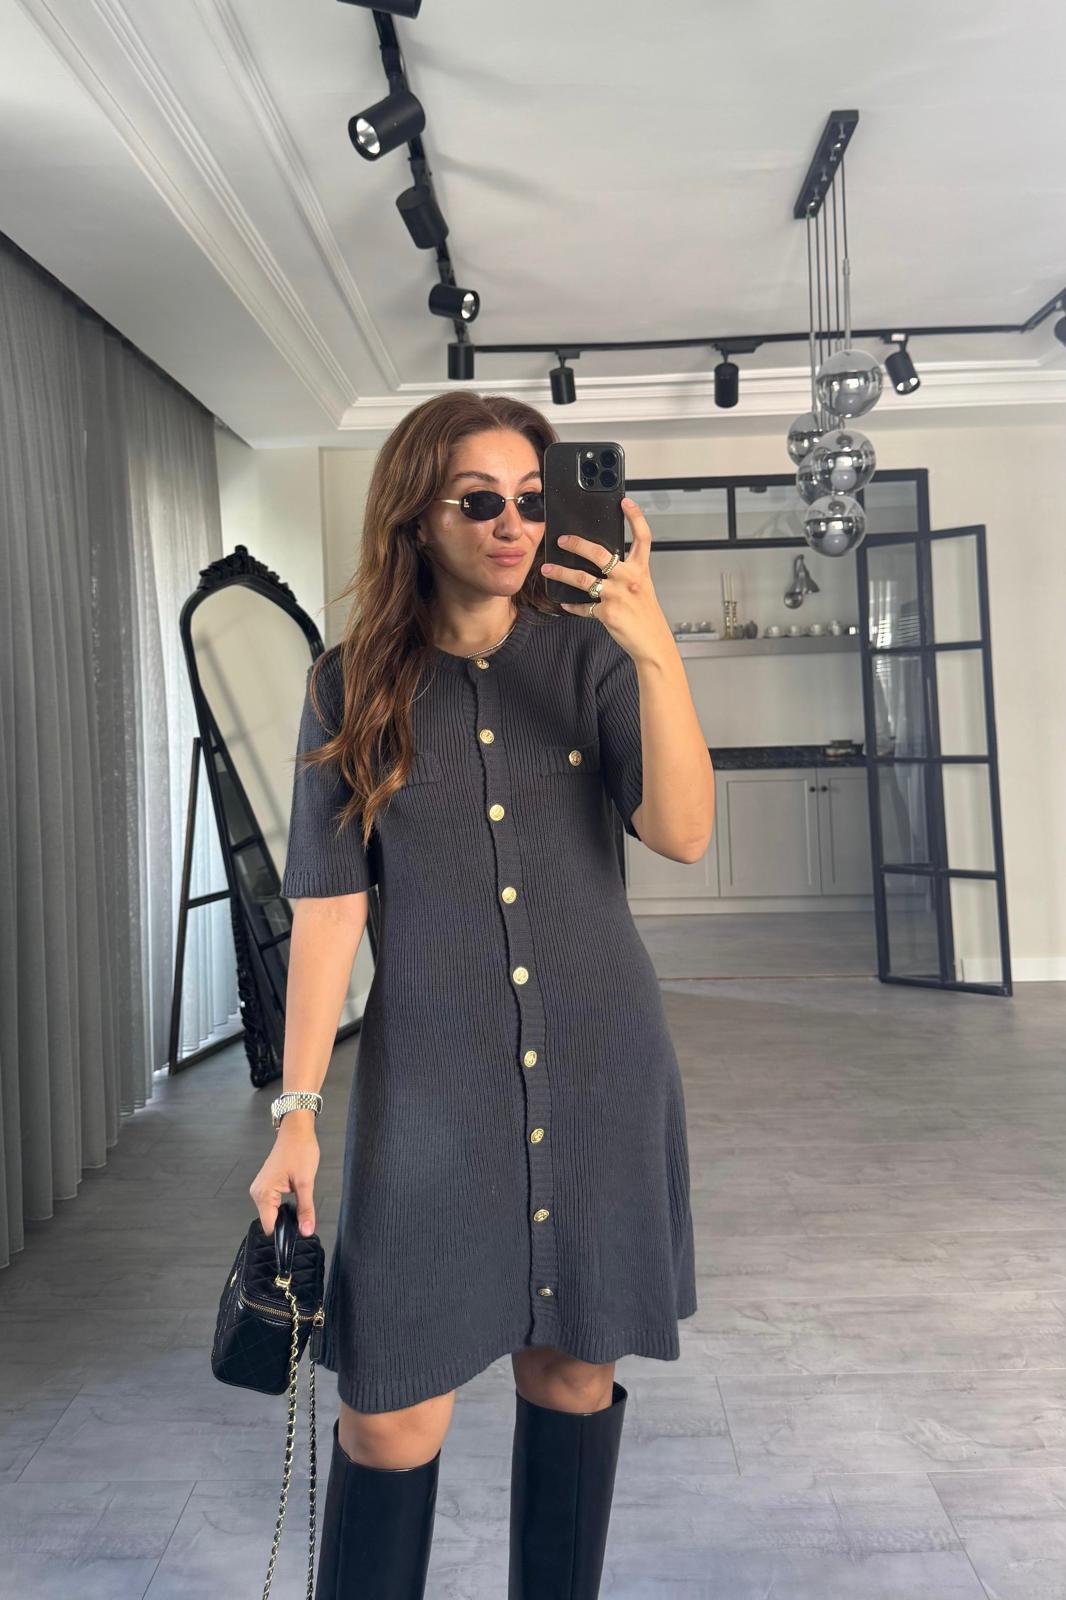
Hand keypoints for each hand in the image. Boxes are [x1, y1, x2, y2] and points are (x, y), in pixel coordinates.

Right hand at [249, 1122, 319, 1237]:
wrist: (296, 1131)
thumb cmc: (300, 1150)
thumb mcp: (306, 1182)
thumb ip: (306, 1209)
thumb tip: (306, 1231)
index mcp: (264, 1193)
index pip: (270, 1226)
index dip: (283, 1234)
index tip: (297, 1234)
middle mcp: (257, 1192)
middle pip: (270, 1221)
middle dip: (286, 1223)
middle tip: (303, 1215)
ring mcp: (260, 1188)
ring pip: (272, 1213)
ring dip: (285, 1213)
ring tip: (299, 1202)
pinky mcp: (266, 1186)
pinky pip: (272, 1204)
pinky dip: (283, 1205)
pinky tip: (293, 1197)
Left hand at [542, 497, 673, 664]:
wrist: (653, 643)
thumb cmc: (646, 617)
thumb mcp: (642, 589)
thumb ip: (626, 574)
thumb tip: (605, 564)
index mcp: (640, 570)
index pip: (642, 538)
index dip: (635, 517)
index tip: (626, 502)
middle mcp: (629, 579)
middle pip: (599, 553)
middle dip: (576, 544)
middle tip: (562, 540)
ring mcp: (617, 596)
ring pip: (582, 579)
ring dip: (561, 573)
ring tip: (547, 569)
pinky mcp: (607, 613)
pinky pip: (582, 606)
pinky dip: (572, 606)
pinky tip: (565, 604)